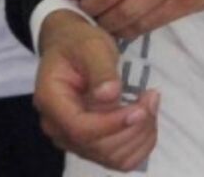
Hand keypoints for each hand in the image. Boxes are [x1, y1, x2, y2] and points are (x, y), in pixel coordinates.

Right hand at [35, 10, 159, 170]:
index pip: (80, 129)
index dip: (114, 123)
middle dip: (134, 127)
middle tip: (151, 96)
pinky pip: (119, 159)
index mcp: (52, 102)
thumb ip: (101, 70)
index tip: (141, 107)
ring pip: (112, 158)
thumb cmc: (79, 43)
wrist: (69, 46)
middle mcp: (58, 128)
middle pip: (99, 147)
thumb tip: (110, 95)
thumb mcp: (91, 46)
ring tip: (150, 103)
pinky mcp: (91, 142)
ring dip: (140, 135)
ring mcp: (74, 139)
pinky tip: (147, 119)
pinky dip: (140, 144)